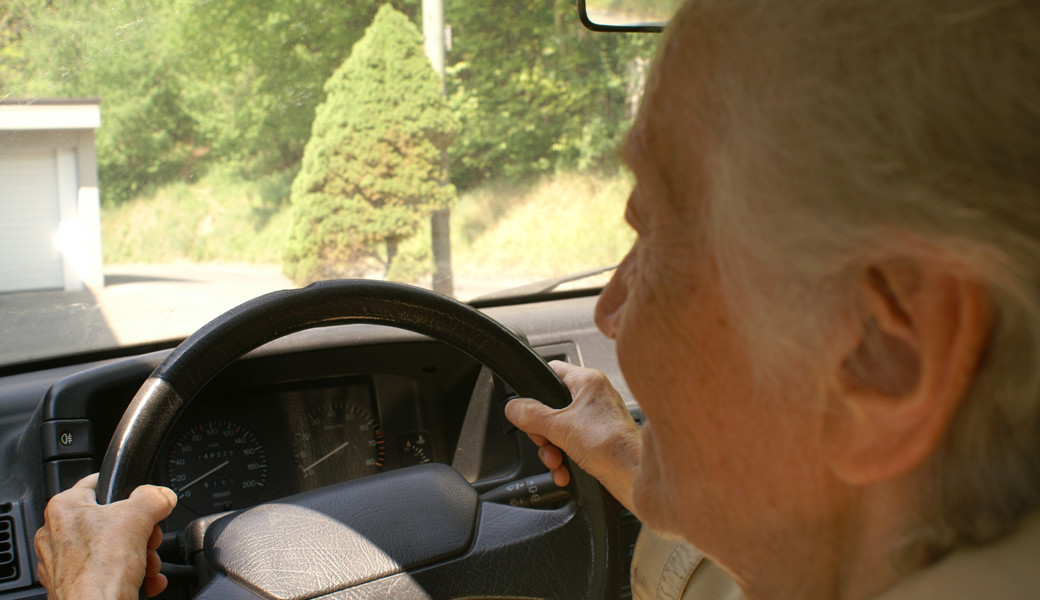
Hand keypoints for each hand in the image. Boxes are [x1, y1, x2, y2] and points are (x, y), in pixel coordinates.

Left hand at [34, 473, 176, 599]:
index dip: (126, 489)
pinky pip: (108, 572)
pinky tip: (144, 580)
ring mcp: (63, 564)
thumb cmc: (101, 571)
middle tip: (150, 539)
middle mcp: (57, 535)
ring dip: (140, 556)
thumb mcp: (139, 516)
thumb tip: (162, 496)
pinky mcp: (73, 586)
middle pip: (112, 520)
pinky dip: (130, 575)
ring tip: (148, 565)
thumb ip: (154, 497)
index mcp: (64, 508)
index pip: (98, 483)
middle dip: (140, 532)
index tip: (144, 500)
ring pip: (112, 548)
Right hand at [505, 361, 641, 514]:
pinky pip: (573, 444)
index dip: (535, 388)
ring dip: (553, 449)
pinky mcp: (601, 439)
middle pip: (552, 406)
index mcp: (588, 381)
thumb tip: (513, 407)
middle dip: (543, 432)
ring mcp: (599, 418)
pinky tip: (565, 472)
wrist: (635, 475)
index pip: (552, 371)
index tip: (527, 407)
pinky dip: (565, 459)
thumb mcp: (560, 427)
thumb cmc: (612, 446)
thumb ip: (531, 415)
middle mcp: (595, 396)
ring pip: (561, 429)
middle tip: (544, 441)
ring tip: (556, 461)